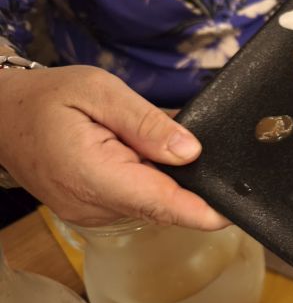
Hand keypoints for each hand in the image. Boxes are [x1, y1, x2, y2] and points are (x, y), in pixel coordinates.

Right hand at [0, 65, 228, 229]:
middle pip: (163, 205)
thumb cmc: (46, 97)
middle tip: (210, 154)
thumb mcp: (99, 91)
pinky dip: (150, 180)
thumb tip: (190, 151)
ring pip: (151, 203)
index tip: (235, 211)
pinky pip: (135, 199)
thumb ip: (147, 122)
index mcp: (94, 175)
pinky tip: (148, 154)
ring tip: (164, 143)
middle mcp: (94, 204)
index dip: (203, 211)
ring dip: (169, 180)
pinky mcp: (93, 208)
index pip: (162, 204)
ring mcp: (92, 212)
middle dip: (192, 185)